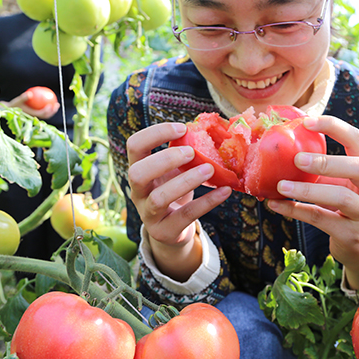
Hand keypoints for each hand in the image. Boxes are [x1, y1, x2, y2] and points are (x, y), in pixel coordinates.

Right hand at [4, 90, 59, 119]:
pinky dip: (47, 107)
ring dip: (52, 110)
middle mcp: (34, 117)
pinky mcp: (35, 114)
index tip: (51, 105)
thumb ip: (23, 98)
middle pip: (46, 116)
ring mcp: (36, 116)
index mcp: (31, 115)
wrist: (10, 110)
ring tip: (56, 103)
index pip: (41, 114)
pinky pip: (43, 110)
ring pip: (46, 114)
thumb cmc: (14, 104)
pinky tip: (50, 101)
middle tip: (57, 105)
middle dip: (52, 111)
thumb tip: (29, 94)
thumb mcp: (17, 101)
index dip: (47, 111)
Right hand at [127, 122, 231, 279]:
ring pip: (159, 198)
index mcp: (138, 169)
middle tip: (191, 151)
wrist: (171, 230)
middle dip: (164, 160)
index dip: (154, 133)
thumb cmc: (173, 190)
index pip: (134, 146)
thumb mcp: (172, 171)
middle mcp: (137, 192)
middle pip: (137, 173)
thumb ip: (181, 152)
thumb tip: (207, 127)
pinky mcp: (165, 231)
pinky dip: (207, 202)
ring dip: (185, 181)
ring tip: (209, 169)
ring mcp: (148, 214)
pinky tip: (224, 191)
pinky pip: (185, 216)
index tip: (182, 128)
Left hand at [266, 116, 358, 287]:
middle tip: (297, 159)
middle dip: (327, 161)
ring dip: (308, 190)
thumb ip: (319, 168)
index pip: (356, 139)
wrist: (358, 247)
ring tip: (281, 186)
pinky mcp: (352, 234)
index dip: (333, 127)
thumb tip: (279, 149)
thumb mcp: (337, 184)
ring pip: (341, 197)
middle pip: (358, 168)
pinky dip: (296, 211)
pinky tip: (276, 205)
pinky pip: (321, 219)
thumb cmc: (342, 207)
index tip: (307, 121)